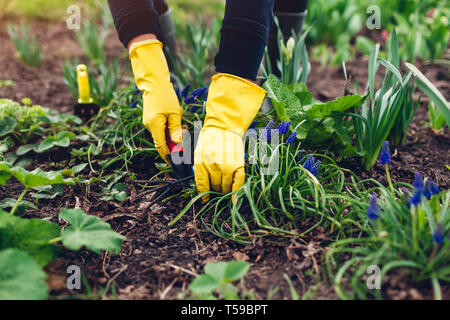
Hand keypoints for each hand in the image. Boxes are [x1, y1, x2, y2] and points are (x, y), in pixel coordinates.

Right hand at [129, 39, 181, 162]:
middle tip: (185, 131)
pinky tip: (176, 113)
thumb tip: (178, 143)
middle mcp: (149, 126)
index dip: (169, 156)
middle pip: (163, 140)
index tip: (176, 163)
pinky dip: (171, 123)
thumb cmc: (165, 96)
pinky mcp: (152, 118)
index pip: (161, 147)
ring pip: (164, 132)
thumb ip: (176, 129)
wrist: (154, 82)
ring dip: (175, 129)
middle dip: (175, 139)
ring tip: (181, 119)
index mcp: (154, 126)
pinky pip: (163, 125)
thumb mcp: (174, 113)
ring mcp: (150, 122)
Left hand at [194, 74, 265, 199]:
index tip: (206, 199)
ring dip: (224, 191)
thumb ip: (199, 170)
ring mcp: (227, 167)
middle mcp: (213, 167)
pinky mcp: (238, 166)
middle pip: (214, 188)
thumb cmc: (209, 140)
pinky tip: (234, 200)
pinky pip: (237, 184)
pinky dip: (236, 194)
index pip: (202, 186)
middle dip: (215, 191)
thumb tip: (202, 188)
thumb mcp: (198, 154)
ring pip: (225, 188)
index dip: (204, 195)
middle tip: (216, 190)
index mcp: (201, 163)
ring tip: (224, 189)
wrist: (224, 127)